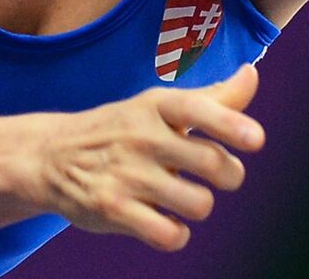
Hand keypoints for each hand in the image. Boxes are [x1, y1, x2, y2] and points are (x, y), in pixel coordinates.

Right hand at [27, 65, 263, 251]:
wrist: (52, 155)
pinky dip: (177, 234)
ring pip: (197, 204)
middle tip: (223, 175)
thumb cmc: (124, 128)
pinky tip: (168, 222)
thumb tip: (252, 74)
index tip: (256, 139)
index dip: (231, 125)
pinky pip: (167, 234)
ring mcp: (127, 175)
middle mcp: (142, 137)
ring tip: (189, 199)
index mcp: (157, 105)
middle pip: (211, 163)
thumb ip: (213, 97)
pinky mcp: (113, 210)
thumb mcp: (161, 105)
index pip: (198, 109)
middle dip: (230, 174)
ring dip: (201, 205)